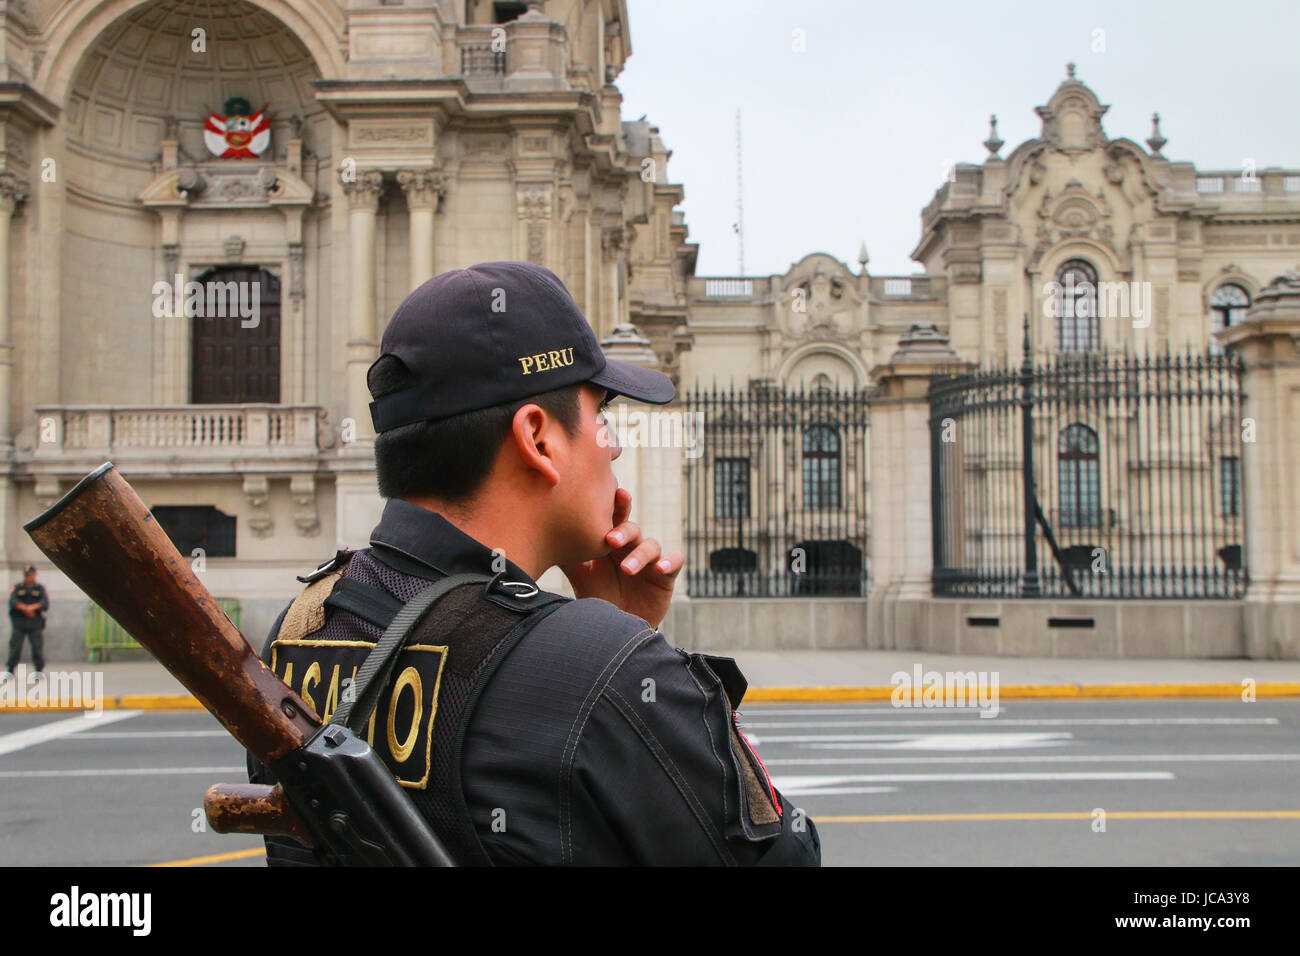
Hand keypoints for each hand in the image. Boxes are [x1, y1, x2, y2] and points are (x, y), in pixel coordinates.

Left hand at [558, 487, 683, 629]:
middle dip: (624, 531)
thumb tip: (547, 538)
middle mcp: (632, 547)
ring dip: (640, 555)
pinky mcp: (665, 576)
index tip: (613, 494)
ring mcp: (650, 560)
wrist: (616, 628)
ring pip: (651, 546)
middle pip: (633, 528)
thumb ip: (569, 557)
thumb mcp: (581, 577)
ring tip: (627, 569)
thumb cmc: (598, 598)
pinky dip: (670, 562)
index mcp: (612, 543)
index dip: (616, 506)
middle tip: (611, 540)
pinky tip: (661, 568)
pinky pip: (675, 562)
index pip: (615, 519)